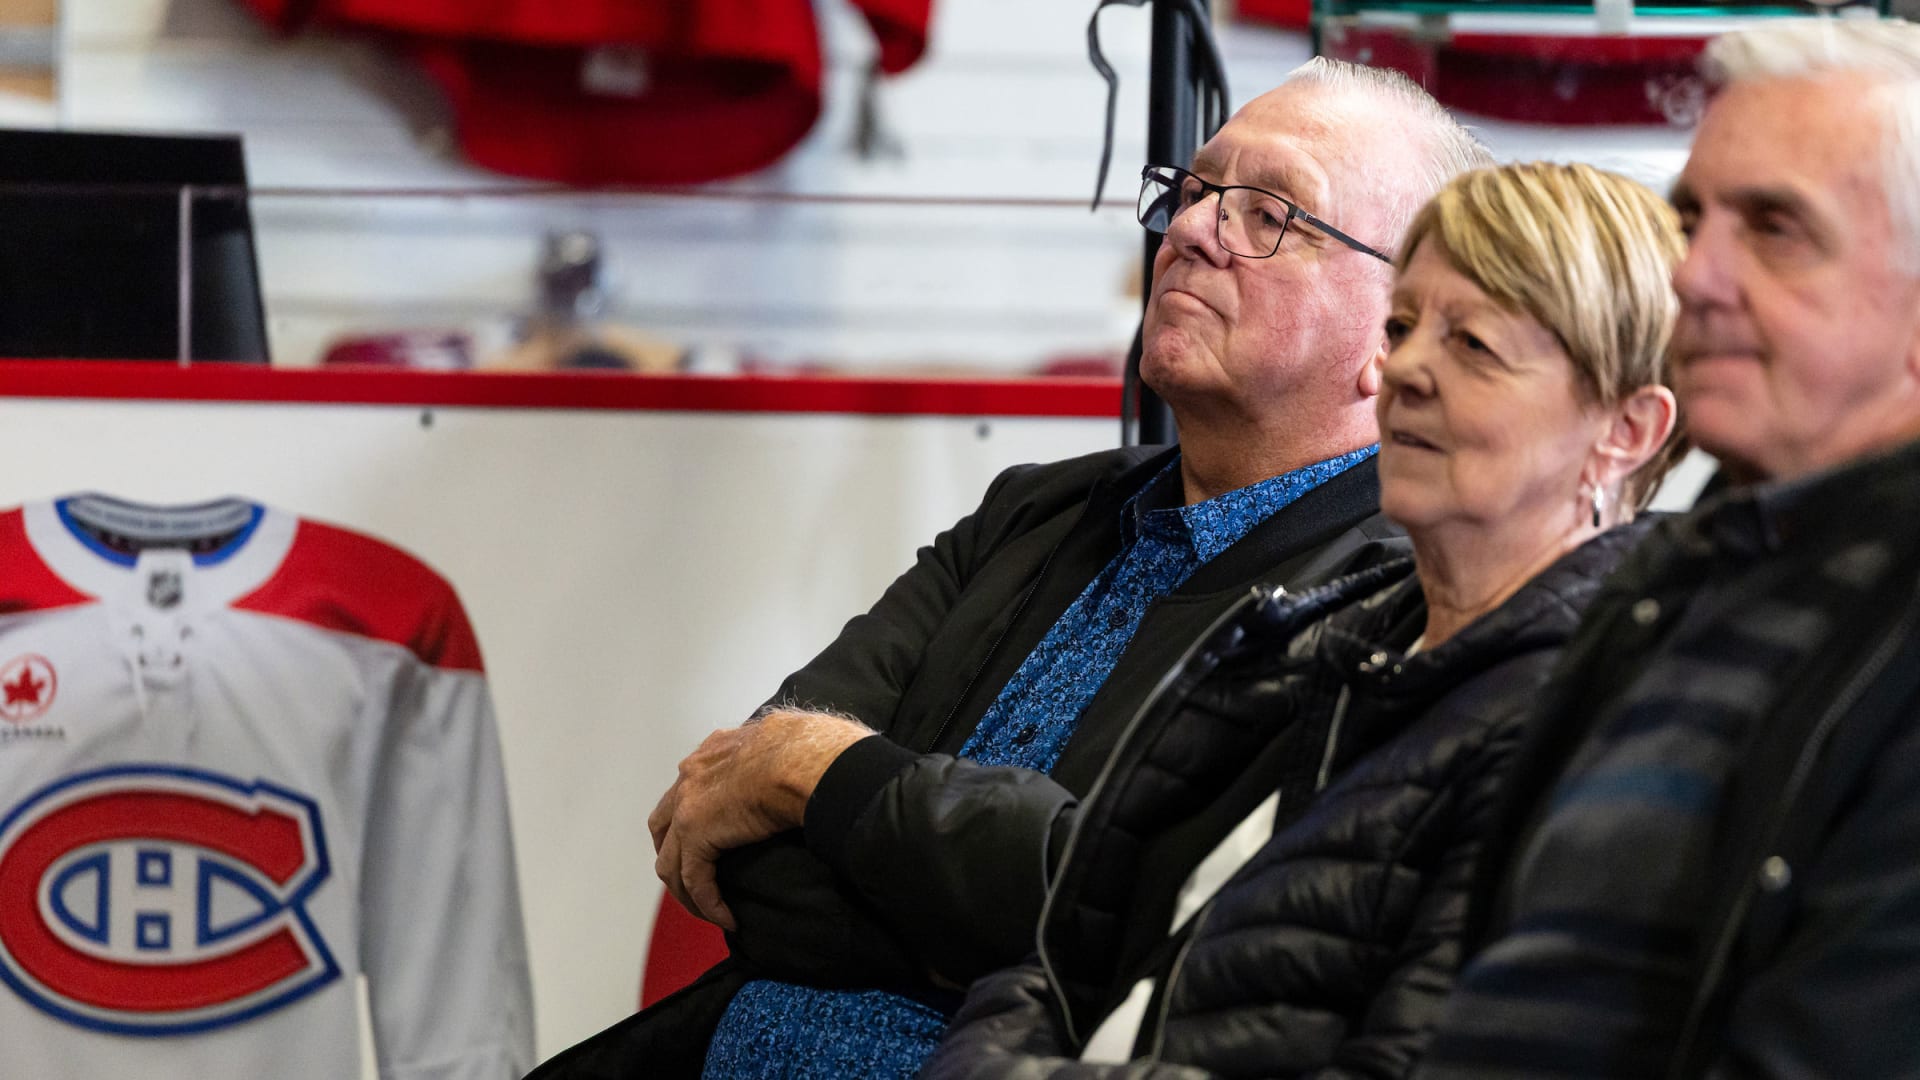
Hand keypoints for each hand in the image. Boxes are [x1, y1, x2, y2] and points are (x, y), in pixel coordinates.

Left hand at [648, 709, 874, 929]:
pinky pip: (695, 881)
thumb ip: (779, 754)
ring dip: (688, 892)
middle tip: (697, 882)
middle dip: (675, 856)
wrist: (803, 758)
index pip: (689, 790)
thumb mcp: (787, 742)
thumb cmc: (809, 747)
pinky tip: (727, 918)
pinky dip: (708, 903)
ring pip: (671, 863)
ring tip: (712, 911)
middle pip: (664, 826)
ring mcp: (687, 805)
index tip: (713, 845)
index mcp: (712, 752)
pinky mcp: (697, 834)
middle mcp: (691, 775)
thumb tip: (802, 764)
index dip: (693, 821)